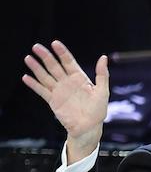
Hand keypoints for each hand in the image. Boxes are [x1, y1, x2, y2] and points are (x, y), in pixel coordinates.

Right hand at [22, 41, 108, 160]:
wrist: (89, 128)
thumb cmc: (98, 111)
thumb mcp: (102, 92)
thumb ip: (102, 75)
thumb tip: (103, 57)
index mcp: (80, 78)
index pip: (69, 62)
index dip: (62, 52)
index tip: (55, 43)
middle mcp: (67, 82)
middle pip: (54, 66)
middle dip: (46, 56)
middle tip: (36, 46)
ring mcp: (59, 91)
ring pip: (45, 76)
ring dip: (36, 68)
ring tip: (28, 58)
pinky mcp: (53, 101)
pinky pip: (41, 91)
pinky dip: (34, 85)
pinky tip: (26, 77)